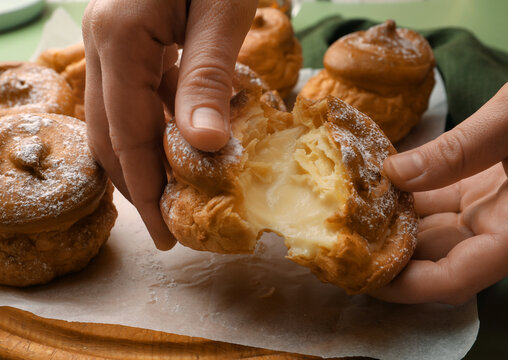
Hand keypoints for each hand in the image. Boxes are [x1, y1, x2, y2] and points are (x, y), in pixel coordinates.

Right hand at [83, 0, 256, 249]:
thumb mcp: (221, 11)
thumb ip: (207, 77)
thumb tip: (205, 146)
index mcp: (120, 35)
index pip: (128, 133)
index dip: (146, 187)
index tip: (165, 231)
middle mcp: (103, 39)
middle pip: (111, 132)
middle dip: (137, 184)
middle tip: (164, 229)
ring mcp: (113, 36)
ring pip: (119, 116)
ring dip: (145, 159)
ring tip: (172, 197)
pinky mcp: (132, 35)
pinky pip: (136, 93)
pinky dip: (156, 125)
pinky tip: (181, 143)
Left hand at [370, 60, 507, 303]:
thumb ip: (460, 148)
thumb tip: (394, 174)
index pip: (458, 277)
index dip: (407, 286)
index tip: (363, 276)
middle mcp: (504, 225)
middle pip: (436, 259)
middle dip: (387, 257)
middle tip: (339, 245)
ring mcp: (491, 207)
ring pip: (432, 232)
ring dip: (390, 228)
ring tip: (346, 216)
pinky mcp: (480, 188)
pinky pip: (436, 204)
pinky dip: (404, 200)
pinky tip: (373, 188)